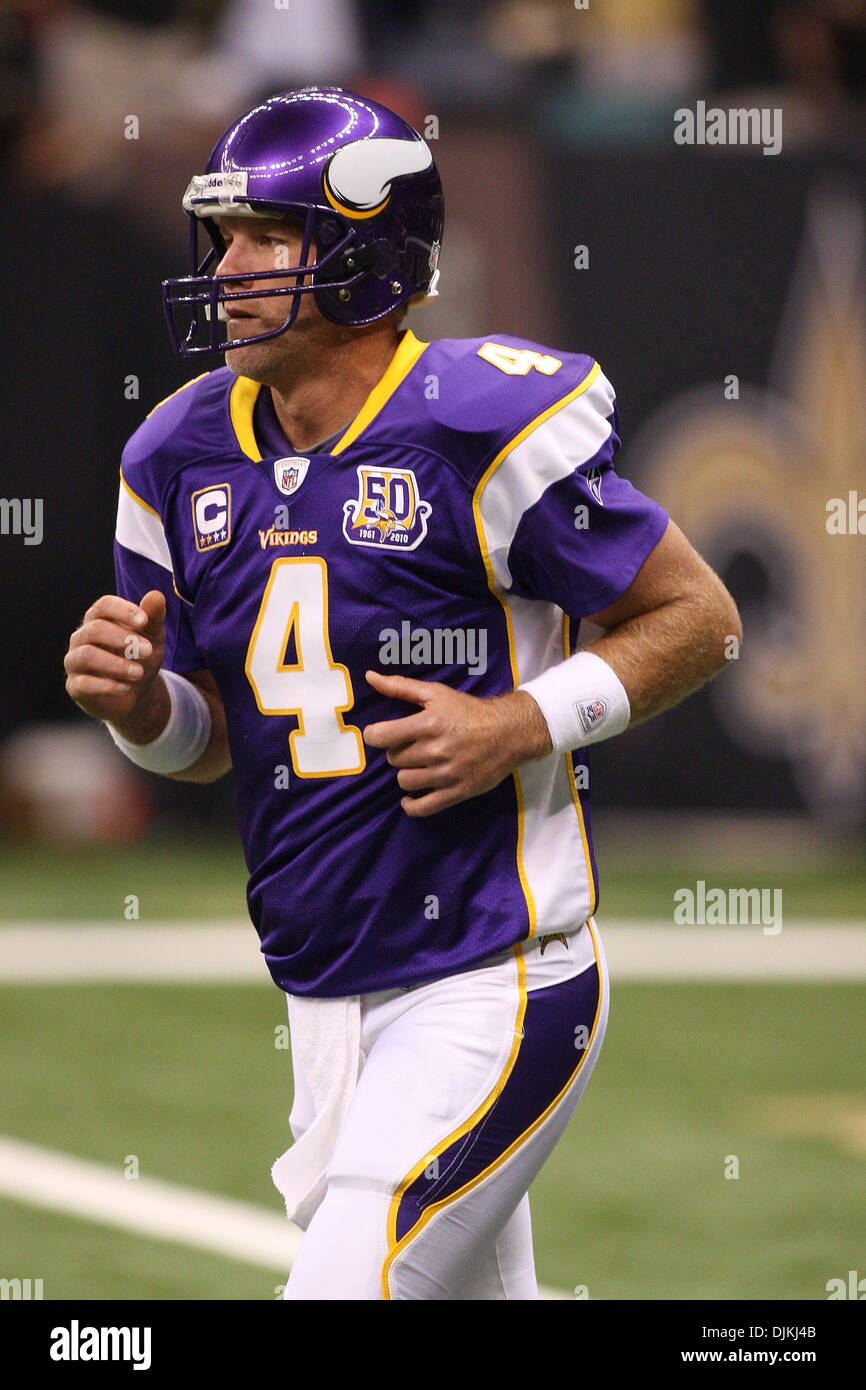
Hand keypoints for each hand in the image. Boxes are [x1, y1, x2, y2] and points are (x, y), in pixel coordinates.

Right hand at [64, 590, 168, 739]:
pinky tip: (126, 687)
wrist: (136, 692)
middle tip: (148, 651)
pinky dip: (106, 685)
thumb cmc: (141, 657)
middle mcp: (82, 637)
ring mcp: (75, 661)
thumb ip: (153, 617)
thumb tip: (156, 595)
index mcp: (99, 619)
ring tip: (139, 673)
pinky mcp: (74, 686)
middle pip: (95, 629)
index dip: (123, 610)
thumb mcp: (153, 637)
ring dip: (116, 664)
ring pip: (87, 655)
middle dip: (123, 639)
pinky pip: (83, 683)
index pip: (104, 605)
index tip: (144, 620)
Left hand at [363, 670, 551, 816]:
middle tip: (412, 745)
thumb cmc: (469, 711)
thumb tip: (370, 677)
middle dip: (398, 751)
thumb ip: (400, 686)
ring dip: (407, 773)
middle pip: (394, 759)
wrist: (509, 733)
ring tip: (418, 764)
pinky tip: (411, 796)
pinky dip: (411, 805)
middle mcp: (435, 750)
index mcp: (428, 724)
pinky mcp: (457, 792)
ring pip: (404, 781)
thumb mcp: (436, 693)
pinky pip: (423, 807)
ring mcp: (446, 774)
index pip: (381, 737)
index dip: (374, 735)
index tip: (380, 734)